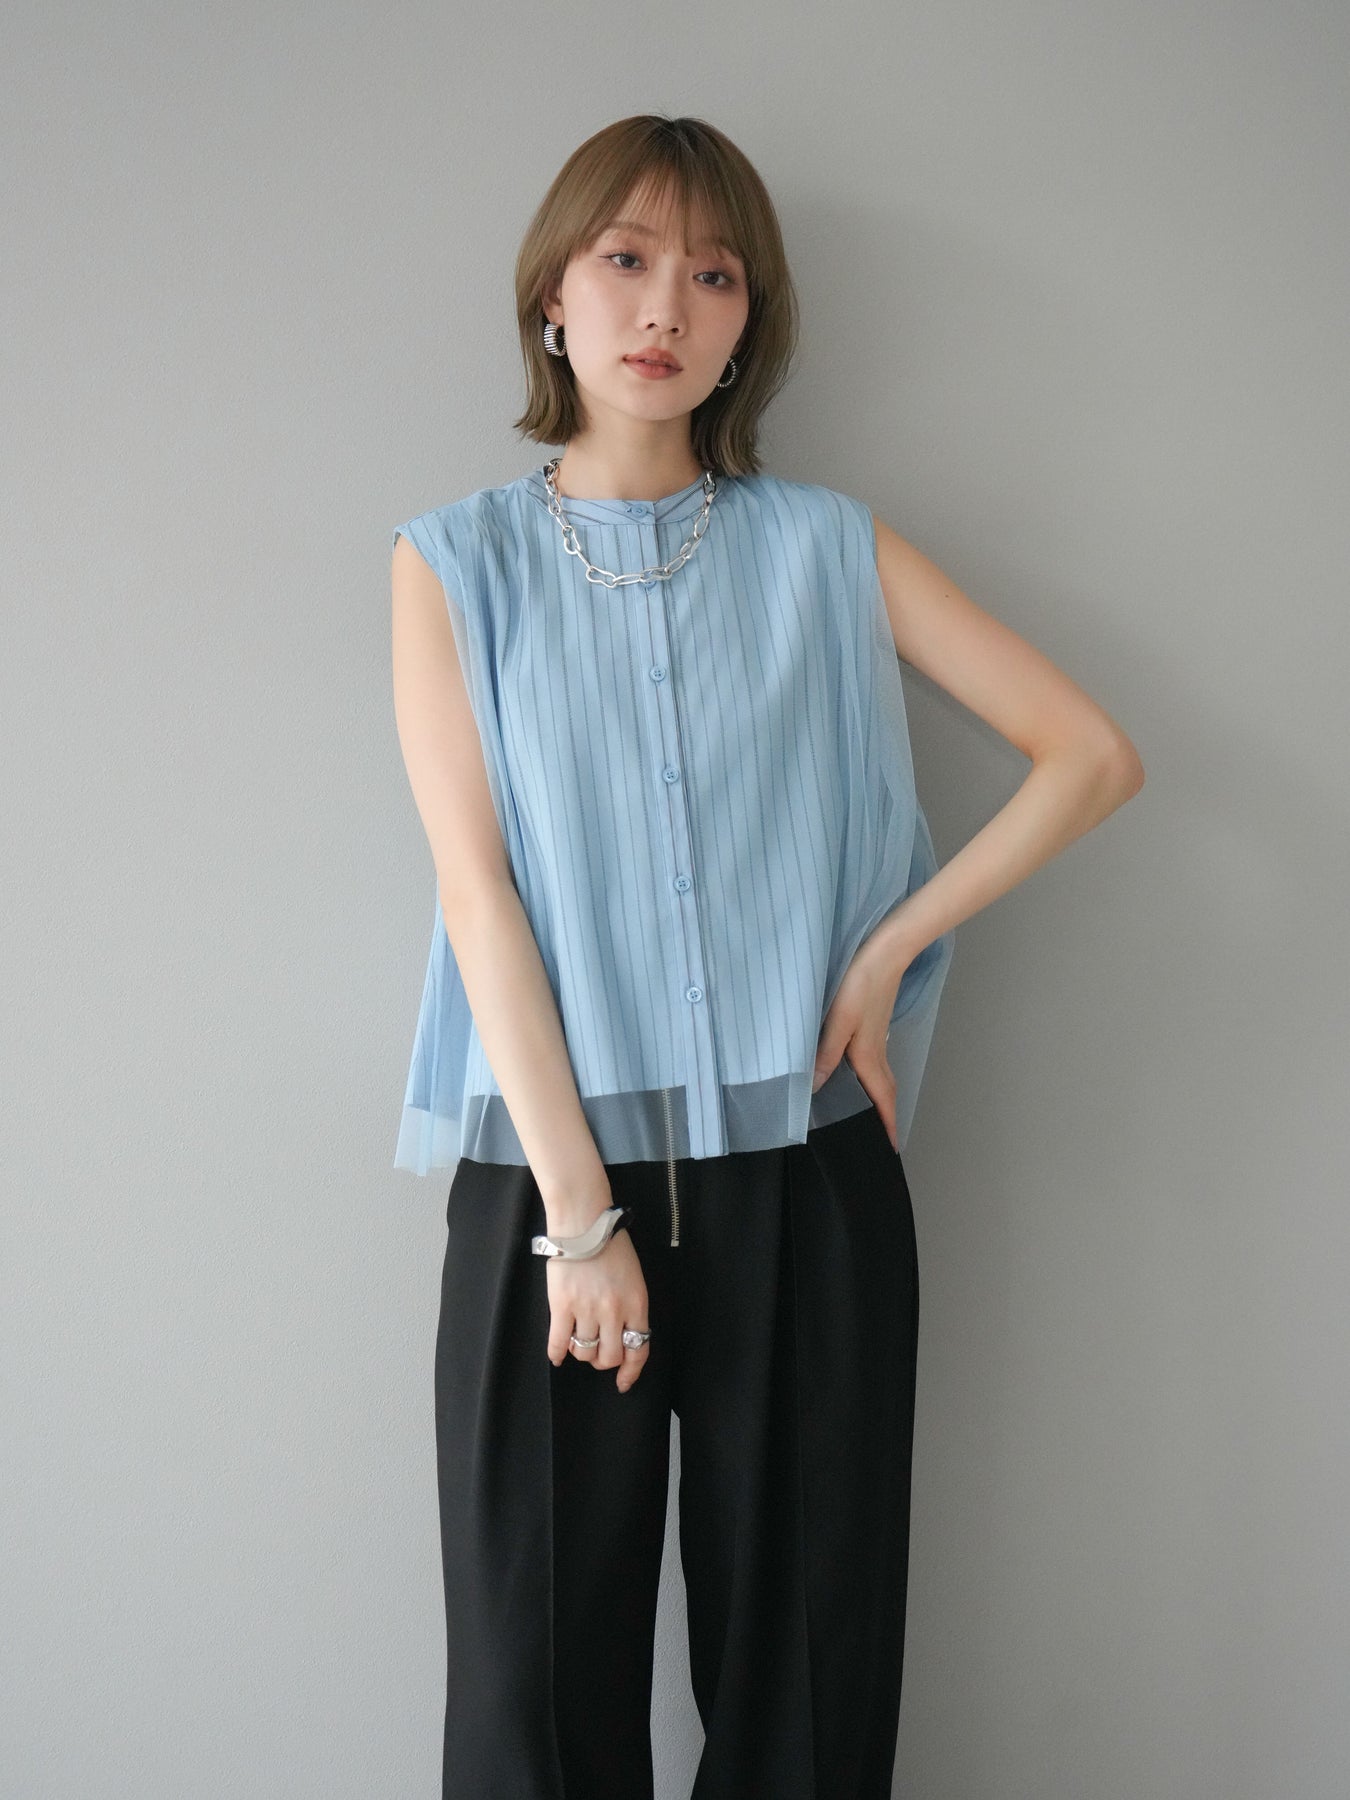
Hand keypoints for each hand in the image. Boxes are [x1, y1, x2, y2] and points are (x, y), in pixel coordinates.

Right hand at [545, 1226, 650, 1392]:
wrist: (584, 1222)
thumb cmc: (610, 1244)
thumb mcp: (633, 1277)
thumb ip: (631, 1307)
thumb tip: (623, 1336)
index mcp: (637, 1303)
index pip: (639, 1350)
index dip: (630, 1372)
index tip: (622, 1382)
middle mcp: (614, 1311)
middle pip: (609, 1357)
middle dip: (603, 1361)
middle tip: (596, 1351)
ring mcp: (587, 1309)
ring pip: (585, 1352)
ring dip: (581, 1352)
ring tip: (578, 1339)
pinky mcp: (561, 1305)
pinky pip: (559, 1342)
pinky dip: (557, 1353)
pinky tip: (556, 1355)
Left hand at [811, 932, 910, 1151]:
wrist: (884, 953)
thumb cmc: (860, 984)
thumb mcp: (839, 1020)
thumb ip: (826, 1054)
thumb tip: (817, 1088)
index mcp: (868, 1056)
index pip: (881, 1099)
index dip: (887, 1124)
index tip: (892, 1148)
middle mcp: (876, 1051)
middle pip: (885, 1092)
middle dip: (886, 1117)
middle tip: (884, 1139)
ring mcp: (877, 1038)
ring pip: (881, 1077)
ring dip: (880, 1100)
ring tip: (873, 1117)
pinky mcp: (873, 1026)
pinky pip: (876, 1063)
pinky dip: (873, 1080)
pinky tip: (860, 1077)